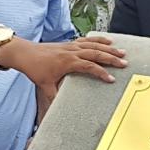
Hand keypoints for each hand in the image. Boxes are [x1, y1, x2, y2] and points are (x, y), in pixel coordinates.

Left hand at [0, 37, 127, 96]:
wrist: (24, 53)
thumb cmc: (34, 68)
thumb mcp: (44, 85)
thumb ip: (54, 97)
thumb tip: (59, 110)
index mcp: (67, 62)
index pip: (89, 66)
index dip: (101, 73)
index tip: (112, 79)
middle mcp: (71, 52)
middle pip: (95, 53)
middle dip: (111, 58)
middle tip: (124, 62)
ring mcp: (71, 46)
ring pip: (93, 45)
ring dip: (108, 48)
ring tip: (121, 51)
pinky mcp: (69, 43)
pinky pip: (87, 40)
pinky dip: (98, 40)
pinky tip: (107, 41)